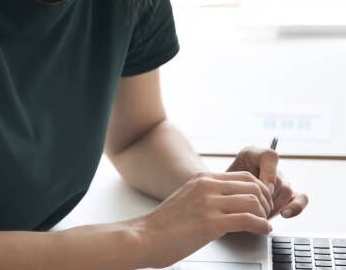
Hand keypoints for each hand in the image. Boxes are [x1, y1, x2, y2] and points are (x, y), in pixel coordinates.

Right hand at [136, 171, 272, 268]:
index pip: (244, 176)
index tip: (263, 204)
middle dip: (266, 202)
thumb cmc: (164, 224)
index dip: (261, 190)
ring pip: (253, 202)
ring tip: (263, 225)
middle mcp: (206, 187)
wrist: (145, 237)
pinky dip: (261, 226)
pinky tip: (262, 231)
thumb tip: (228, 202)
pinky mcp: (210, 223)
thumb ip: (206, 195)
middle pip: (253, 187)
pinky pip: (248, 220)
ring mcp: (208, 204)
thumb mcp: (187, 199)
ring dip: (264, 215)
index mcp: (201, 180)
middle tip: (267, 215)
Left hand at [227, 146, 308, 218]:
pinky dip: (296, 207)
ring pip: (287, 190)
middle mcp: (268, 165)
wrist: (223, 198)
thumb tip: (256, 192)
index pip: (270, 156)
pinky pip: (301, 197)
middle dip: (268, 197)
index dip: (269, 174)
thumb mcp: (223, 180)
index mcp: (252, 154)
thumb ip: (236, 180)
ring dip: (275, 205)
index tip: (263, 189)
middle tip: (255, 209)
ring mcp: (279, 179)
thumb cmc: (221, 188)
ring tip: (259, 215)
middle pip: (278, 179)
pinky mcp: (287, 194)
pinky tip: (285, 214)